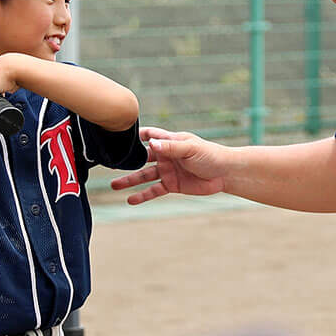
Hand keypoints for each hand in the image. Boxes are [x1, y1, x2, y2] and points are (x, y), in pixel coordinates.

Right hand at [108, 126, 230, 204]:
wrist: (225, 173)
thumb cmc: (210, 155)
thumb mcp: (190, 148)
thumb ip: (171, 147)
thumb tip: (151, 143)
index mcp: (170, 141)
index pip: (150, 135)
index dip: (136, 135)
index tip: (119, 135)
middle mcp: (166, 155)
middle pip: (141, 158)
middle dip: (127, 161)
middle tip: (110, 164)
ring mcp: (168, 171)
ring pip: (144, 176)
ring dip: (130, 180)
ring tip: (114, 185)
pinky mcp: (172, 185)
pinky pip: (154, 190)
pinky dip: (143, 195)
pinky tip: (130, 200)